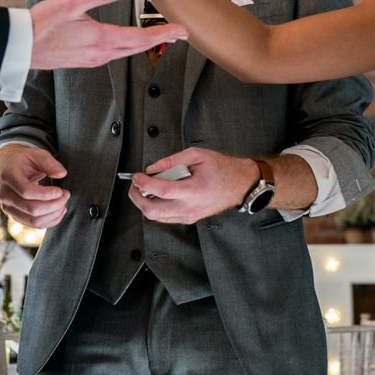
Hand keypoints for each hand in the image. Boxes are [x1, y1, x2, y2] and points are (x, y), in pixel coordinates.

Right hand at [0, 145, 70, 228]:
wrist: (11, 170)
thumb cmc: (26, 161)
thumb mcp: (37, 154)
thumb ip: (49, 163)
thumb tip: (62, 174)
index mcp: (9, 176)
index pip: (26, 191)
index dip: (46, 194)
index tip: (60, 191)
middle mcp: (5, 195)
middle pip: (32, 208)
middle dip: (54, 204)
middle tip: (66, 195)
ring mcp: (9, 208)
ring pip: (34, 220)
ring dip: (54, 214)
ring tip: (64, 203)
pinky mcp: (16, 216)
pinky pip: (34, 225)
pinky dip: (50, 221)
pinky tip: (59, 211)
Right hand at [28, 0, 185, 69]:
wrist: (19, 48)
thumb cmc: (40, 26)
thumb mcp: (69, 5)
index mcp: (101, 39)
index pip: (140, 38)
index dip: (163, 34)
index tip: (181, 31)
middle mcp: (100, 53)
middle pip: (137, 46)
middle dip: (159, 40)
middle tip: (179, 34)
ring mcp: (92, 59)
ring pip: (125, 51)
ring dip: (143, 43)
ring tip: (158, 36)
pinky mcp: (84, 60)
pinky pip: (113, 53)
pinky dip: (126, 46)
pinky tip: (125, 41)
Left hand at [128, 148, 257, 223]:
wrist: (240, 184)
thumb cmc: (223, 170)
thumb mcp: (198, 155)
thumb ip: (172, 160)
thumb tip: (153, 168)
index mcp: (194, 190)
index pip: (161, 191)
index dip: (144, 183)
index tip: (136, 176)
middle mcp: (190, 207)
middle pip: (153, 211)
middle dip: (137, 197)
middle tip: (134, 184)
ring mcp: (189, 215)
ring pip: (157, 217)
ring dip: (145, 204)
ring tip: (143, 189)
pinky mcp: (189, 218)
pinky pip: (165, 218)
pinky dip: (155, 208)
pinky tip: (155, 197)